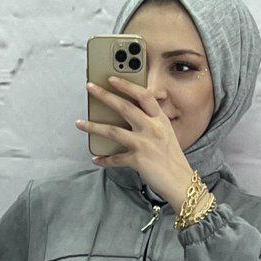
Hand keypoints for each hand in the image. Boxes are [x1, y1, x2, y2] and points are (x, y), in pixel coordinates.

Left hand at [75, 76, 194, 210]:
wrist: (181, 182)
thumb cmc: (172, 158)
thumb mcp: (166, 134)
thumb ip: (152, 122)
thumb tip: (131, 115)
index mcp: (160, 119)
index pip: (143, 95)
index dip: (127, 85)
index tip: (112, 78)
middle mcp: (152, 128)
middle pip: (124, 107)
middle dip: (104, 95)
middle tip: (90, 88)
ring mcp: (144, 144)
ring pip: (113, 131)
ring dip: (93, 126)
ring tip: (79, 123)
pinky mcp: (138, 160)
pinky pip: (116, 159)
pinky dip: (105, 160)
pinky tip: (96, 159)